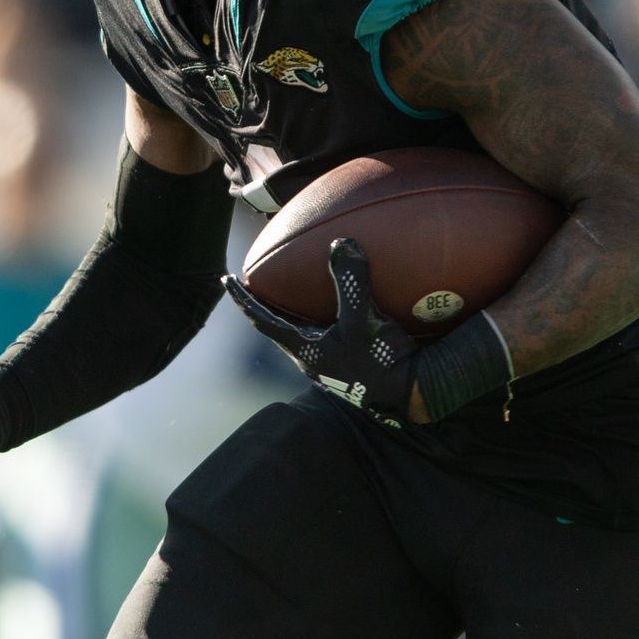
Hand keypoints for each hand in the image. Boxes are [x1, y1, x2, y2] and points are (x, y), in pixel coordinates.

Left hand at [224, 239, 419, 425]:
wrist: (412, 394)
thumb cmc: (382, 361)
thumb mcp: (365, 320)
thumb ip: (351, 282)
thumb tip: (341, 243)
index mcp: (304, 348)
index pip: (262, 320)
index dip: (243, 300)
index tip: (226, 280)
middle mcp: (311, 358)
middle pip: (278, 326)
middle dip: (265, 305)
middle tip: (254, 283)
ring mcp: (330, 363)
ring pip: (302, 332)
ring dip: (293, 312)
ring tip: (291, 291)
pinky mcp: (350, 364)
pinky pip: (328, 333)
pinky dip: (323, 316)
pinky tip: (338, 306)